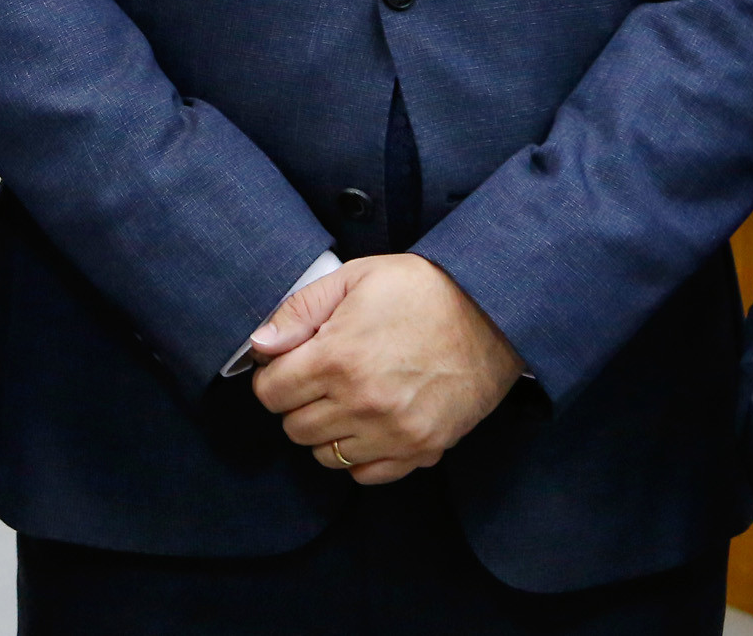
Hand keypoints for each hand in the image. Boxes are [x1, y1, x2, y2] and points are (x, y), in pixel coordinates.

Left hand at [247, 253, 521, 483]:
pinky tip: (372, 422)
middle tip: (322, 376)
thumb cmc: (422, 290)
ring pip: (325, 455)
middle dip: (298, 402)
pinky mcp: (421, 449)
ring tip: (350, 397)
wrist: (494, 312)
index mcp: (337, 358)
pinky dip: (361, 454)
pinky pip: (365, 474)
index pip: (270, 393)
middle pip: (294, 428)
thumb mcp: (356, 278)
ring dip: (328, 429)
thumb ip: (300, 310)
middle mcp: (361, 403)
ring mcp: (393, 432)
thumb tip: (259, 345)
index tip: (292, 363)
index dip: (274, 375)